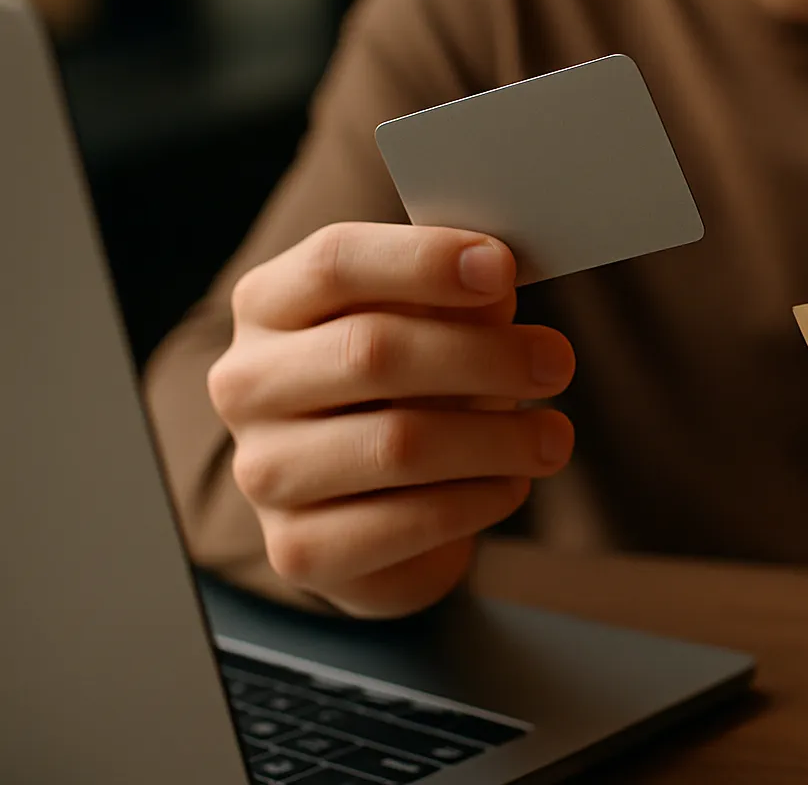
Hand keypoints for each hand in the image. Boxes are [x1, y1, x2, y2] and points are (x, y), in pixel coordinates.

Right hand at [207, 222, 575, 617]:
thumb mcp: (432, 324)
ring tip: (553, 436)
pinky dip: (477, 500)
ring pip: (397, 444)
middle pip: (371, 351)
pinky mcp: (298, 549)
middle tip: (558, 362)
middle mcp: (247, 384)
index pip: (334, 262)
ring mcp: (263, 471)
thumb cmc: (409, 387)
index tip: (501, 267)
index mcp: (268, 304)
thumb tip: (495, 279)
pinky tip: (509, 484)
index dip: (424, 260)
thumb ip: (457, 296)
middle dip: (484, 355)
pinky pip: (406, 522)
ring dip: (498, 438)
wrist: (374, 503)